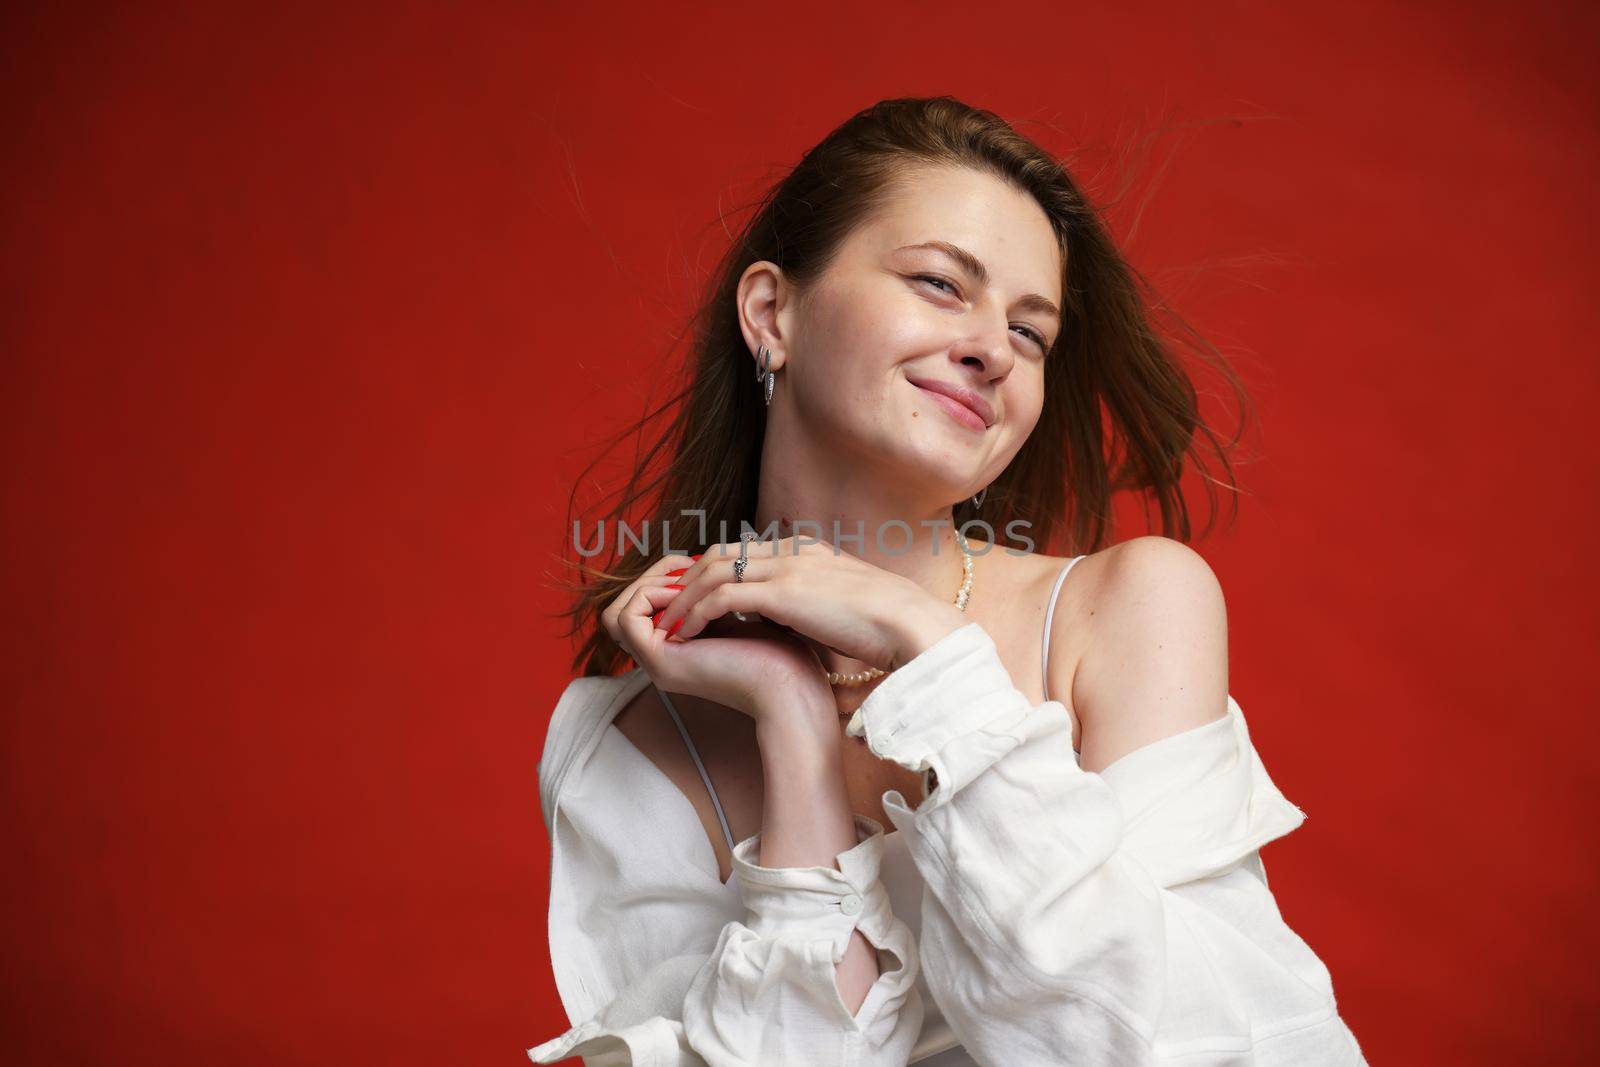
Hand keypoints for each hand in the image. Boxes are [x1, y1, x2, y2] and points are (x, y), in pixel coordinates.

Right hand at [601, 552, 836, 730]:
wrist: (791, 686)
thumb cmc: (780, 654)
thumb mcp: (739, 614)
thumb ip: (715, 597)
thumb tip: (701, 564)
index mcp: (680, 649)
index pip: (645, 607)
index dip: (663, 577)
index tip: (696, 563)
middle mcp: (663, 658)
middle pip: (624, 608)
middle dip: (651, 576)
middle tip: (685, 565)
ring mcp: (657, 663)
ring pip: (615, 613)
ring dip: (647, 585)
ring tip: (685, 581)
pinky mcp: (659, 662)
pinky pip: (625, 619)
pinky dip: (649, 596)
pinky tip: (684, 593)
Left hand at [652, 535, 969, 673]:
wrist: (912, 625)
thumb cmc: (890, 626)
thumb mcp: (847, 605)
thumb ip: (819, 605)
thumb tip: (804, 624)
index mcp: (809, 551)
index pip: (747, 551)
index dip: (714, 574)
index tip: (695, 601)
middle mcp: (793, 551)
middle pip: (720, 553)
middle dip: (688, 580)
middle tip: (667, 609)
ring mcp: (787, 568)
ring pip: (712, 572)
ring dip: (682, 599)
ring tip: (664, 626)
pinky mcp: (782, 593)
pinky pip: (720, 596)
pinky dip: (694, 614)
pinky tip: (682, 636)